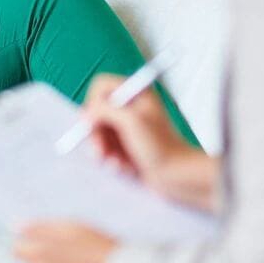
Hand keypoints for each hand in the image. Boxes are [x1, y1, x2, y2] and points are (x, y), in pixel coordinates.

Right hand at [84, 74, 216, 206]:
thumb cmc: (160, 147)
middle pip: (96, 112)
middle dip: (96, 134)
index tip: (93, 124)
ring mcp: (128, 127)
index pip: (100, 86)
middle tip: (100, 152)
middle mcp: (130, 107)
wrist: (178, 176)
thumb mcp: (131, 121)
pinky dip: (112, 160)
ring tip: (118, 163)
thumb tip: (85, 113)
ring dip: (104, 151)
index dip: (92, 104)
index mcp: (135, 93)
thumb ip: (104, 110)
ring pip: (99, 134)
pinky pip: (107, 150)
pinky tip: (125, 168)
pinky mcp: (126, 146)